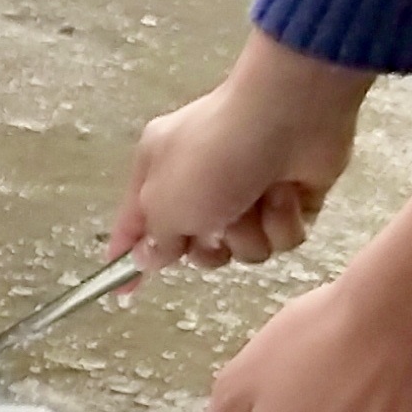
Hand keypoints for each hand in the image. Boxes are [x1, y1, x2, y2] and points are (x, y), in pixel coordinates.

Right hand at [110, 30, 371, 270]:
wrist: (287, 118)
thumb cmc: (213, 157)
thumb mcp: (165, 203)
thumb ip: (155, 239)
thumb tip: (149, 257)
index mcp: (159, 171)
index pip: (135, 224)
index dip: (128, 258)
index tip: (122, 293)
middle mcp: (202, 183)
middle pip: (199, 247)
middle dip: (211, 246)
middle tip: (216, 228)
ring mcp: (249, 193)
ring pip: (245, 248)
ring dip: (251, 233)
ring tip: (256, 201)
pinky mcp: (290, 201)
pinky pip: (283, 238)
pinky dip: (283, 222)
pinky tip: (285, 196)